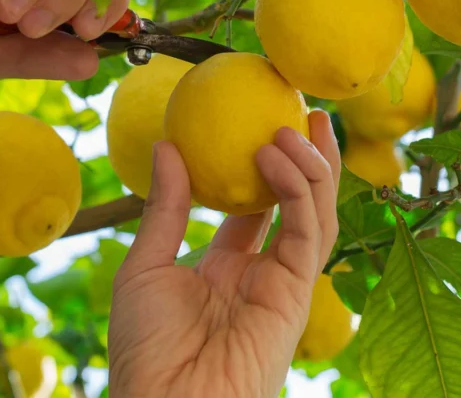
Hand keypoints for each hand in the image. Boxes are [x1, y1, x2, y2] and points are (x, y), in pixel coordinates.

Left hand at [108, 111, 340, 397]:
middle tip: (303, 113)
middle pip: (297, 206)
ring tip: (296, 124)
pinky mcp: (298, 294)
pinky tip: (277, 156)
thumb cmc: (145, 348)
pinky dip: (300, 191)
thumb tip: (166, 146)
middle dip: (306, 160)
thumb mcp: (145, 266)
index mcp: (225, 269)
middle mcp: (261, 274)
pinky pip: (309, 233)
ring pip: (316, 215)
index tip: (259, 123)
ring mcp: (283, 284)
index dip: (262, 169)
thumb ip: (165, 208)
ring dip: (310, 166)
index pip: (254, 209)